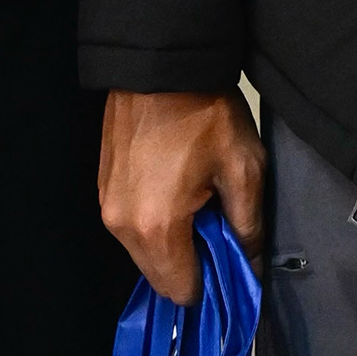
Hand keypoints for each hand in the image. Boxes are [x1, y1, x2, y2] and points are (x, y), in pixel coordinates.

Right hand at [99, 87, 264, 302]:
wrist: (161, 65)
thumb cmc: (206, 114)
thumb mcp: (243, 168)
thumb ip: (247, 226)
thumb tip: (252, 265)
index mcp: (157, 227)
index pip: (181, 291)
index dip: (212, 287)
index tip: (234, 270)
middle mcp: (122, 227)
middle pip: (159, 276)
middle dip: (193, 266)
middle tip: (222, 233)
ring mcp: (107, 207)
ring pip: (145, 253)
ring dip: (175, 244)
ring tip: (204, 207)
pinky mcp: (104, 189)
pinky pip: (132, 227)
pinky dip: (157, 224)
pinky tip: (181, 195)